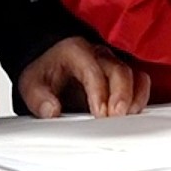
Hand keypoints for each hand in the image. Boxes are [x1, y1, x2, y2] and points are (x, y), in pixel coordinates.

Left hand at [17, 37, 151, 118]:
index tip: (99, 114)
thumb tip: (51, 111)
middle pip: (119, 71)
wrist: (50, 61)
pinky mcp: (122, 77)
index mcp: (76, 52)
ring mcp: (113, 64)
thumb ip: (38, 99)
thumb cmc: (44, 71)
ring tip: (128, 117)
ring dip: (135, 97)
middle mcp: (99, 55)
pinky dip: (139, 99)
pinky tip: (132, 115)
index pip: (93, 70)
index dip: (99, 93)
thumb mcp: (31, 84)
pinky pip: (140, 83)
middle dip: (121, 96)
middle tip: (116, 118)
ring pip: (135, 75)